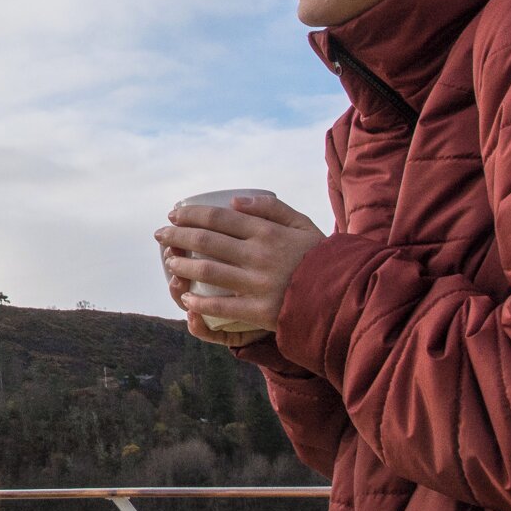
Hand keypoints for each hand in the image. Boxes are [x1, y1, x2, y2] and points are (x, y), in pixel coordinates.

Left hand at [155, 193, 323, 336]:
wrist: (349, 297)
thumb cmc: (324, 258)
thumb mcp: (304, 225)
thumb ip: (272, 208)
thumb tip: (236, 199)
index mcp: (267, 231)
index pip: (218, 217)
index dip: (190, 215)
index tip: (174, 214)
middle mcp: (259, 255)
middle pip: (205, 241)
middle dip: (176, 236)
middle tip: (161, 235)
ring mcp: (258, 283)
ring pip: (207, 271)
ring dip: (182, 265)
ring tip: (169, 262)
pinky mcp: (260, 311)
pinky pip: (220, 306)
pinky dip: (199, 302)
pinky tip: (186, 297)